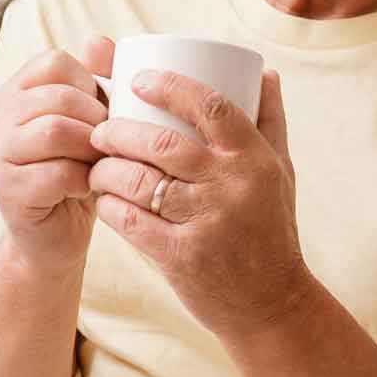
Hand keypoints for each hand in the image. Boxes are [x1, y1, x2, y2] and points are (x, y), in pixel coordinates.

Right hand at [0, 37, 115, 272]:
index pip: (55, 62)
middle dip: (98, 120)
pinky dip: (84, 180)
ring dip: (91, 148)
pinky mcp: (9, 191)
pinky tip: (88, 187)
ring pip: (57, 131)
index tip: (101, 110)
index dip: (91, 83)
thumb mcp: (88, 123)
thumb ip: (94, 82)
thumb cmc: (76, 171)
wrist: (55, 237)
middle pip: (60, 97)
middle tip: (109, 143)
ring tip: (99, 163)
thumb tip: (100, 42)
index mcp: (16, 93)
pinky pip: (57, 173)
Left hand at [87, 66, 311, 341]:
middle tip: (100, 129)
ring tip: (96, 164)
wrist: (272, 304)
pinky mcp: (181, 256)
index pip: (210, 106)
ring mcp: (206, 222)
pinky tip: (102, 198)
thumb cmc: (272, 230)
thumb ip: (271, 121)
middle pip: (162, 141)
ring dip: (106, 168)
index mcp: (254, 159)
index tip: (137, 80)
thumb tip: (264, 72)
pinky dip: (109, 205)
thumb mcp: (281, 173)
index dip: (169, 85)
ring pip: (139, 180)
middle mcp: (232, 187)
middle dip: (119, 130)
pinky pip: (131, 221)